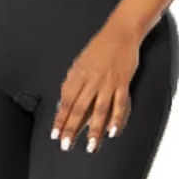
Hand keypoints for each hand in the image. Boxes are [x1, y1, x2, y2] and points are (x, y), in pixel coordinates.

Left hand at [51, 23, 139, 153]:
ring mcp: (108, 82)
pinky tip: (112, 131)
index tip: (55, 134)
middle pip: (79, 108)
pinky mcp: (123, 82)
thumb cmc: (100, 47)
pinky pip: (120, 104)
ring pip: (99, 110)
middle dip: (71, 129)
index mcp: (77, 74)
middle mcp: (91, 80)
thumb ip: (74, 83)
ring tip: (90, 146)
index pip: (66, 102)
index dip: (60, 119)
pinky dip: (117, 119)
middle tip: (66, 145)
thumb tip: (66, 103)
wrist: (120, 32)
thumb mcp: (80, 63)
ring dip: (94, 130)